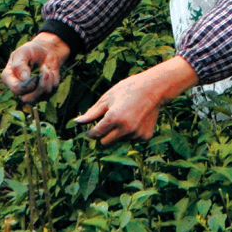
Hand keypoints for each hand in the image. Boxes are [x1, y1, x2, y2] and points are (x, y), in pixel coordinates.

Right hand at [2, 33, 71, 103]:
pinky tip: (49, 71)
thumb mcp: (22, 53)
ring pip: (42, 96)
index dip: (27, 85)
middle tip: (46, 73)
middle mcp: (19, 88)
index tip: (36, 75)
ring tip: (45, 68)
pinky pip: (52, 91)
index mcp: (9, 78)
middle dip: (40, 87)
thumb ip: (19, 65)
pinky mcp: (44, 92)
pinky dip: (53, 79)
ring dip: (48, 80)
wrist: (45, 50)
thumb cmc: (31, 50)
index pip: (16, 90)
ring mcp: (32, 92)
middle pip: (28, 100)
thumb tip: (24, 79)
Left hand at [74, 55, 199, 145]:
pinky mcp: (145, 136)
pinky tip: (135, 120)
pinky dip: (129, 133)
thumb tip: (76, 123)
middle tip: (106, 124)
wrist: (155, 88)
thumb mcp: (108, 98)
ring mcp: (136, 134)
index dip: (90, 132)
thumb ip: (92, 113)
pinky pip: (131, 139)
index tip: (89, 130)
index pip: (95, 134)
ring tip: (125, 117)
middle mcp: (125, 129)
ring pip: (118, 141)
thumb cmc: (129, 89)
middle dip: (102, 136)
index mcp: (113, 118)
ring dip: (117, 134)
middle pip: (105, 143)